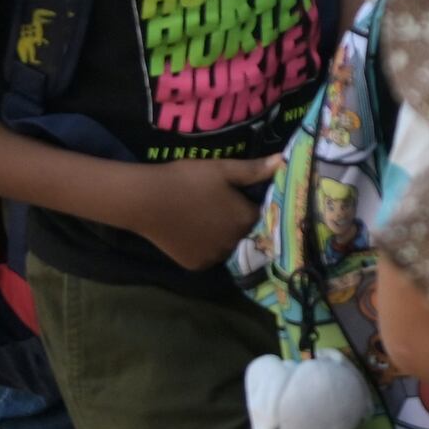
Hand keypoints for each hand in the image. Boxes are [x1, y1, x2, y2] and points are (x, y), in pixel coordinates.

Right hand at [120, 153, 277, 270]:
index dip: (249, 202)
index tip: (237, 193)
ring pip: (227, 245)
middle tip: (216, 203)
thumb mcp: (222, 169)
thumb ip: (254, 170)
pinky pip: (208, 255)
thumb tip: (283, 163)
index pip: (260, 212)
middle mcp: (235, 243)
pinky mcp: (196, 265)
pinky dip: (205, 246)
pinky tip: (193, 230)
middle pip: (243, 231)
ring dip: (221, 234)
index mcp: (246, 219)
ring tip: (204, 215)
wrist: (146, 200)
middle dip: (235, 219)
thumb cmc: (187, 179)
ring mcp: (215, 257)